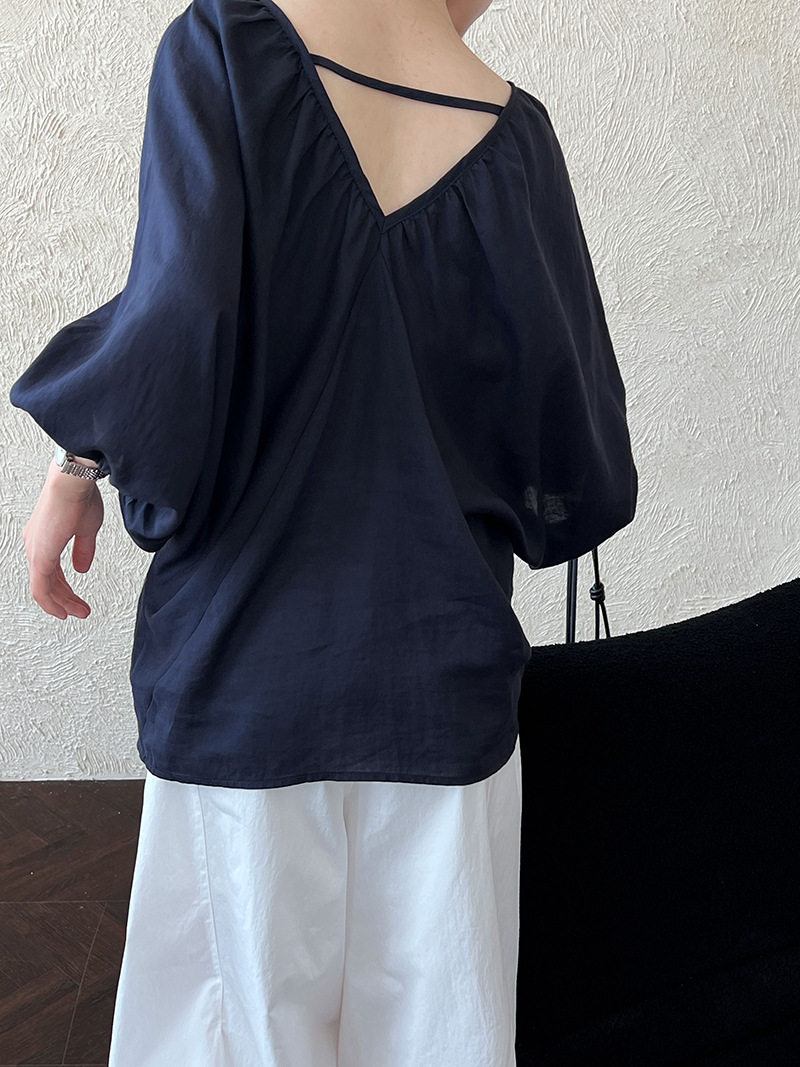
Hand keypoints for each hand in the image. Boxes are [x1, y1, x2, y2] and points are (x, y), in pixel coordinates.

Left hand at [22, 461, 104, 618]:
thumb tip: (81, 568)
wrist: (72, 482)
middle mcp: (35, 544)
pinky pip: (41, 587)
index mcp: (43, 538)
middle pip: (46, 583)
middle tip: (79, 611)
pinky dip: (52, 602)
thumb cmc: (78, 496)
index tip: (75, 602)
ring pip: (44, 588)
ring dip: (62, 603)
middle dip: (64, 600)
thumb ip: (83, 551)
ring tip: (79, 612)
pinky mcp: (40, 555)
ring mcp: (35, 550)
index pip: (50, 573)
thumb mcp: (86, 530)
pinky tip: (64, 610)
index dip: (63, 591)